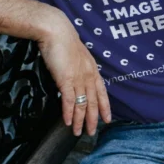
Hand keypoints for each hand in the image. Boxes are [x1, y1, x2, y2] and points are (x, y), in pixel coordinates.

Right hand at [37, 20, 111, 135]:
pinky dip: (68, 113)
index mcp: (92, 69)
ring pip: (82, 104)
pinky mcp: (66, 80)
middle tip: (92, 132)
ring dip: (79, 120)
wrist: (56, 31)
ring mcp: (78, 78)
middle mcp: (88, 75)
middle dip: (93, 119)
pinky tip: (66, 122)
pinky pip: (69, 101)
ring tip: (77, 132)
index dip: (105, 107)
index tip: (107, 119)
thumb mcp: (76, 54)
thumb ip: (78, 66)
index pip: (102, 92)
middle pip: (93, 102)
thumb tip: (74, 75)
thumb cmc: (63, 40)